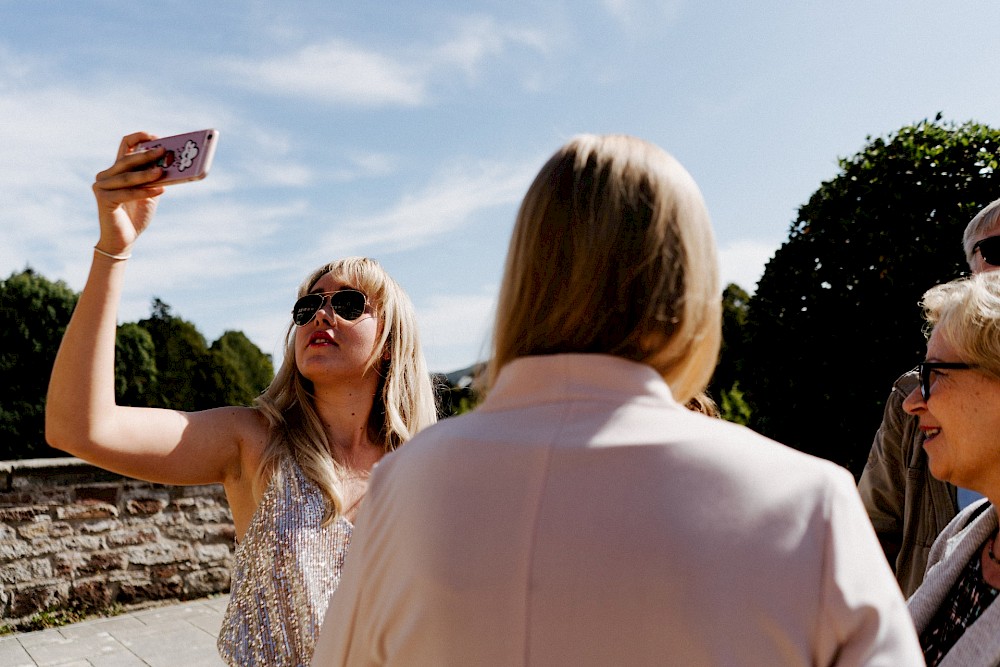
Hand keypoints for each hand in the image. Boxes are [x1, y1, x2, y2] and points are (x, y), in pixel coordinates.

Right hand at [92, 132, 166, 254]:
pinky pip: (127, 193)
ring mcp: (101, 186)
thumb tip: (174, 165)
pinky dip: (144, 192)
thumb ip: (156, 179)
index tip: (155, 137)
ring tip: (162, 172)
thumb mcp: (150, 194)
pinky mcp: (103, 199)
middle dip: (146, 155)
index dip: (139, 138)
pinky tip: (160, 191)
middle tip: (163, 150)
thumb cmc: (136, 215)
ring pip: (127, 177)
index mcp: (117, 170)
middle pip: (127, 159)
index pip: (125, 146)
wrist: (123, 240)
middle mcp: (106, 175)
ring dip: (146, 174)